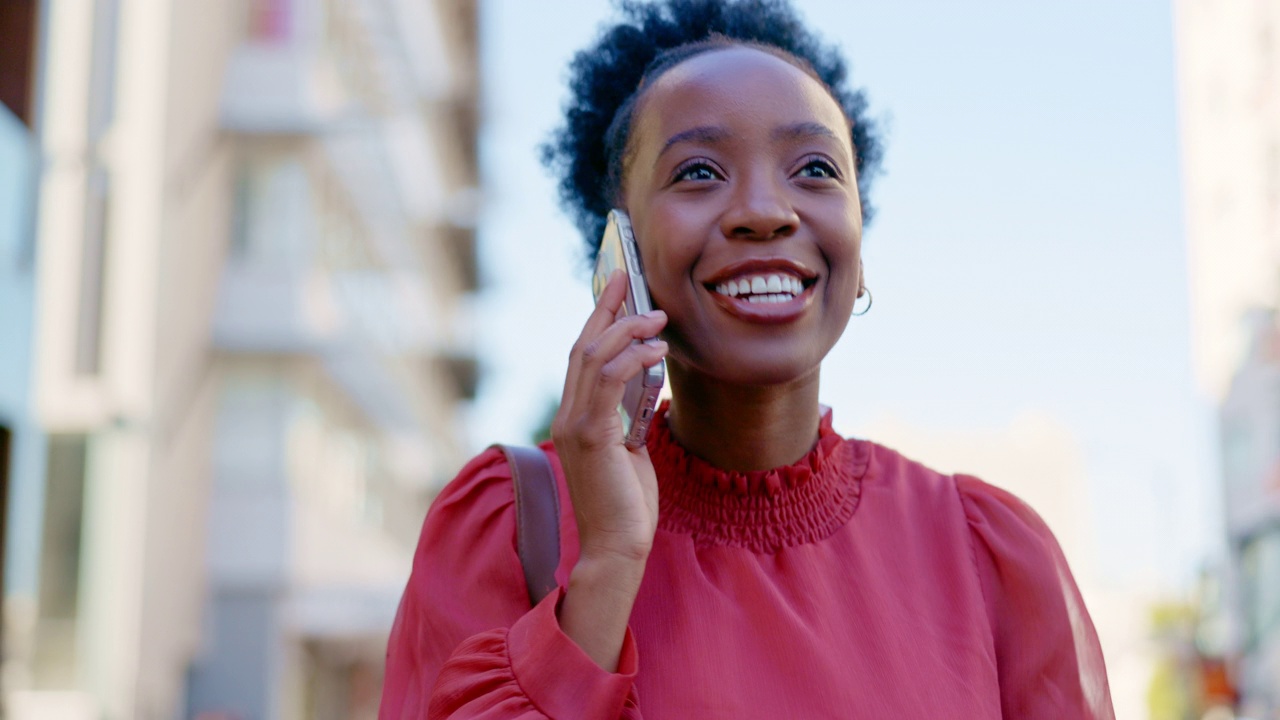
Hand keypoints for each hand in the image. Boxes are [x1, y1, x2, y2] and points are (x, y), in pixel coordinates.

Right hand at [552, 270, 667, 563]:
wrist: (618, 547)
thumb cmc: (627, 505)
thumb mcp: (630, 450)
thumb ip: (629, 417)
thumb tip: (646, 386)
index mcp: (575, 417)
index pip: (582, 356)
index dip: (599, 319)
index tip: (617, 289)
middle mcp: (567, 416)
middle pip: (583, 345)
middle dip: (607, 307)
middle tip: (628, 275)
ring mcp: (574, 425)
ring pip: (593, 356)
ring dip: (627, 328)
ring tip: (657, 315)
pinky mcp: (589, 435)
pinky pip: (607, 380)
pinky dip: (632, 356)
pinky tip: (657, 348)